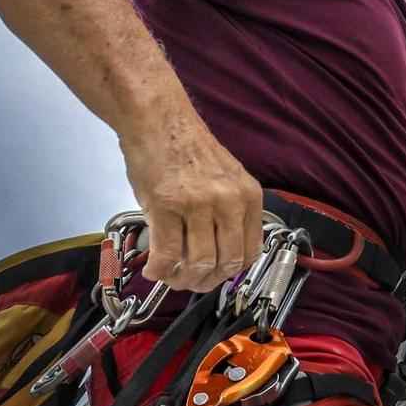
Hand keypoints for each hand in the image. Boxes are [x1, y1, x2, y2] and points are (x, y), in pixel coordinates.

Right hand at [119, 110, 264, 292]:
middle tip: (191, 284)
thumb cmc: (188, 148)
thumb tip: (222, 250)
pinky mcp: (166, 207)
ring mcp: (198, 205)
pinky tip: (154, 270)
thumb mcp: (226, 178)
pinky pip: (167, 253)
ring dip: (183, 280)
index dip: (231, 272)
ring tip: (171, 278)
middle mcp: (229, 201)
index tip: (216, 276)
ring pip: (198, 262)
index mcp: (248, 196)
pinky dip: (160, 270)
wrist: (158, 121)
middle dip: (207, 282)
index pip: (251, 251)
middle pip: (226, 262)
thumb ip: (230, 211)